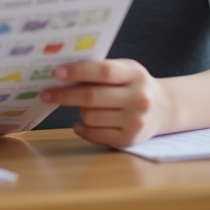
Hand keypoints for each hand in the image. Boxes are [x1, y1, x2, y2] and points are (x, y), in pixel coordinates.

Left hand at [40, 60, 171, 147]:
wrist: (164, 108)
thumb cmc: (134, 85)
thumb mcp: (125, 70)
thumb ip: (100, 69)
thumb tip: (62, 72)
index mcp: (135, 74)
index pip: (103, 71)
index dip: (78, 71)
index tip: (57, 73)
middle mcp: (138, 98)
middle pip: (92, 97)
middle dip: (64, 95)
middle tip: (45, 93)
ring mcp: (135, 121)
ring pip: (90, 117)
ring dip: (79, 111)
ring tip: (81, 106)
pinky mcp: (129, 140)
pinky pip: (95, 134)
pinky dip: (82, 128)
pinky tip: (82, 123)